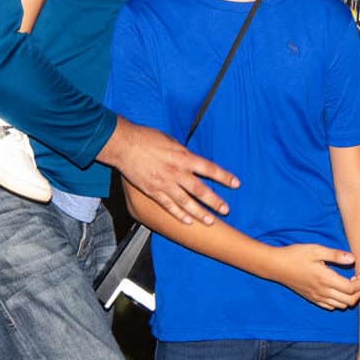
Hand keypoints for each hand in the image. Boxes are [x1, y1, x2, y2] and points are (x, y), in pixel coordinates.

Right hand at [99, 119, 238, 225]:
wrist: (124, 145)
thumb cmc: (146, 138)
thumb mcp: (170, 140)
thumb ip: (182, 152)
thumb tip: (190, 158)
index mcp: (183, 157)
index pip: (209, 168)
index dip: (224, 176)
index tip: (235, 183)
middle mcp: (177, 172)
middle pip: (200, 190)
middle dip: (215, 201)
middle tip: (226, 210)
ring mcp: (165, 183)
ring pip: (186, 202)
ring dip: (199, 213)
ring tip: (210, 221)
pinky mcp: (153, 191)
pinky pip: (168, 206)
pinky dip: (178, 214)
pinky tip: (187, 221)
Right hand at [265, 244, 359, 309]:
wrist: (276, 266)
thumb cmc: (296, 255)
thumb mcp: (316, 250)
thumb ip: (336, 255)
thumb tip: (353, 259)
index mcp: (326, 279)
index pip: (352, 288)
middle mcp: (323, 292)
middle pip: (350, 300)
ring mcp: (317, 297)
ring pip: (341, 305)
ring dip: (351, 297)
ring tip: (352, 283)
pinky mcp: (312, 298)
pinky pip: (330, 306)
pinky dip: (340, 301)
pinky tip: (339, 289)